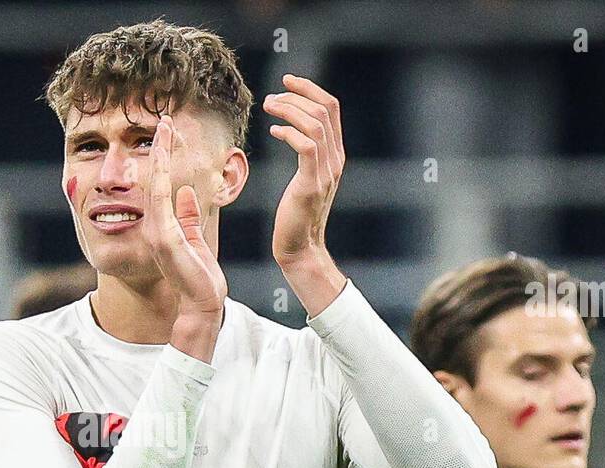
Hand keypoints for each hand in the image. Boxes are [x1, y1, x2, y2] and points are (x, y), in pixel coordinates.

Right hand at [145, 114, 226, 319]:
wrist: (202, 302)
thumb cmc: (200, 275)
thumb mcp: (195, 238)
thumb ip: (188, 216)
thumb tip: (185, 191)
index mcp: (161, 226)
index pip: (161, 184)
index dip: (164, 158)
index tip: (168, 132)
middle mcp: (154, 226)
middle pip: (155, 178)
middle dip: (160, 148)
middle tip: (165, 119)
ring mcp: (156, 231)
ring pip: (156, 183)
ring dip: (160, 154)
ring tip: (164, 127)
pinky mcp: (163, 237)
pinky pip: (161, 199)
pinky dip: (162, 175)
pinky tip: (164, 154)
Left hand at [266, 74, 347, 315]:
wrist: (299, 249)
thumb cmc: (294, 216)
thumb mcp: (304, 179)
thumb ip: (306, 155)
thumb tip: (291, 129)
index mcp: (335, 155)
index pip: (331, 109)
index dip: (310, 89)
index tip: (288, 80)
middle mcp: (336, 160)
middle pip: (324, 110)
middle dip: (296, 95)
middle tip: (270, 97)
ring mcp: (326, 172)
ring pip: (315, 124)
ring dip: (289, 110)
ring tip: (268, 108)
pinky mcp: (311, 184)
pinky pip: (306, 146)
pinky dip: (289, 132)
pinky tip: (273, 131)